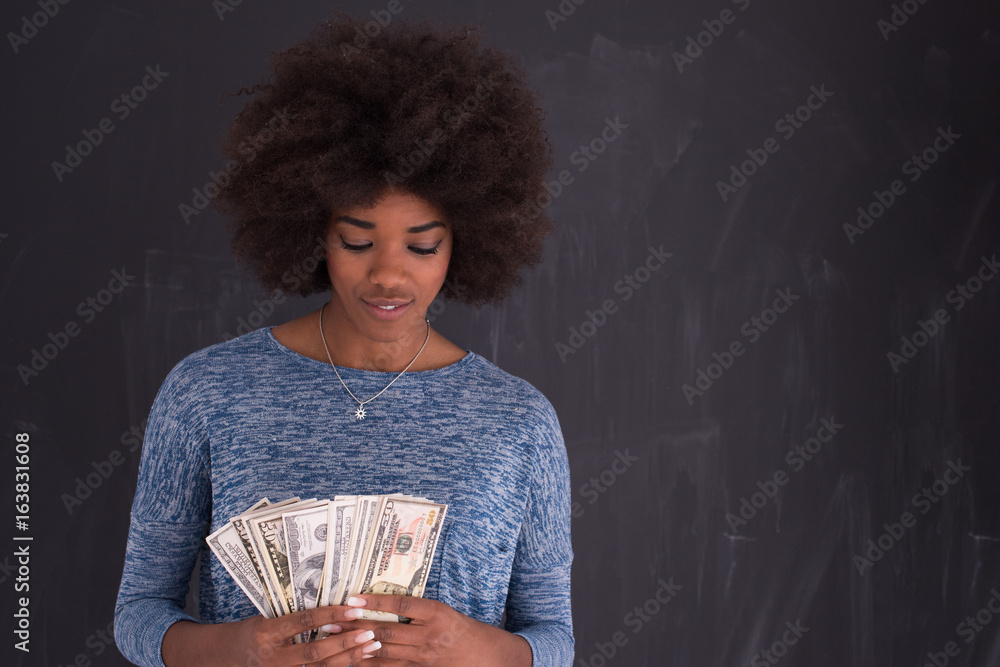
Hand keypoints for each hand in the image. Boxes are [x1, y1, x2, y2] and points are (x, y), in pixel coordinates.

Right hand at [162, 606, 380, 665]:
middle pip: (315, 653)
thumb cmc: (249, 631)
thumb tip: (332, 606)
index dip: (329, 615)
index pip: (302, 622)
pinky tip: (357, 661)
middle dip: (345, 643)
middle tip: (370, 632)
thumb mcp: (265, 618)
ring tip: (371, 647)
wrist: (222, 657)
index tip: (353, 608)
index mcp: (266, 633)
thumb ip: (294, 617)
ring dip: (348, 659)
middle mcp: (272, 657)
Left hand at [330, 595, 531, 666]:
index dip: (376, 602)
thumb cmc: (465, 630)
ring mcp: (424, 656)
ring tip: (335, 639)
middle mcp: (429, 634)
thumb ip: (418, 609)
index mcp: (437, 613)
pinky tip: (353, 660)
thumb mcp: (445, 611)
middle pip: (387, 629)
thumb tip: (383, 602)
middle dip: (356, 625)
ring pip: (384, 650)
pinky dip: (371, 664)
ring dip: (357, 645)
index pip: (401, 605)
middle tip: (331, 620)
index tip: (353, 597)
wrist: (488, 657)